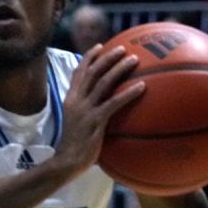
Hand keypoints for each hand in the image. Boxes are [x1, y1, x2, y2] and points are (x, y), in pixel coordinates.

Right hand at [54, 44, 143, 177]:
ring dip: (119, 68)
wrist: (65, 161)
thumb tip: (103, 110)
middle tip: (123, 48)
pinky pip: (114, 102)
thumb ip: (86, 112)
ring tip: (134, 59)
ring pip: (104, 82)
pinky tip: (142, 86)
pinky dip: (128, 92)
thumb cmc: (73, 147)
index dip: (89, 57)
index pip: (79, 72)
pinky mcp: (95, 121)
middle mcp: (76, 100)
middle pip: (93, 72)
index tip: (100, 46)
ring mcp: (86, 110)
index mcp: (70, 99)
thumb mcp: (76, 124)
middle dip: (108, 57)